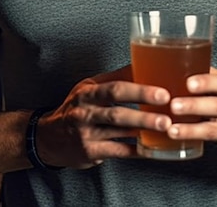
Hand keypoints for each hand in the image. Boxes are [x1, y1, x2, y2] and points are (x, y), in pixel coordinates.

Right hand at [34, 65, 172, 168]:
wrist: (49, 137)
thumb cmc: (76, 107)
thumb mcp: (90, 88)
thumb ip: (116, 78)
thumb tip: (145, 63)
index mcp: (87, 92)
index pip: (115, 88)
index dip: (140, 90)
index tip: (162, 92)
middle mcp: (84, 112)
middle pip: (117, 112)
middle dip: (144, 115)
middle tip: (168, 113)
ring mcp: (86, 134)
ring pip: (119, 132)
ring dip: (143, 130)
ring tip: (165, 128)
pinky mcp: (89, 153)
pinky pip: (117, 151)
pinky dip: (135, 150)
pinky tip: (151, 147)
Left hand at [166, 67, 216, 169]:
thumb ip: (204, 87)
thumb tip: (171, 74)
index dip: (203, 76)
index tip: (186, 78)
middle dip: (199, 89)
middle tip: (176, 96)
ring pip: (216, 109)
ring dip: (192, 110)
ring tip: (173, 111)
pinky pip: (212, 132)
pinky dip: (193, 131)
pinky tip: (177, 132)